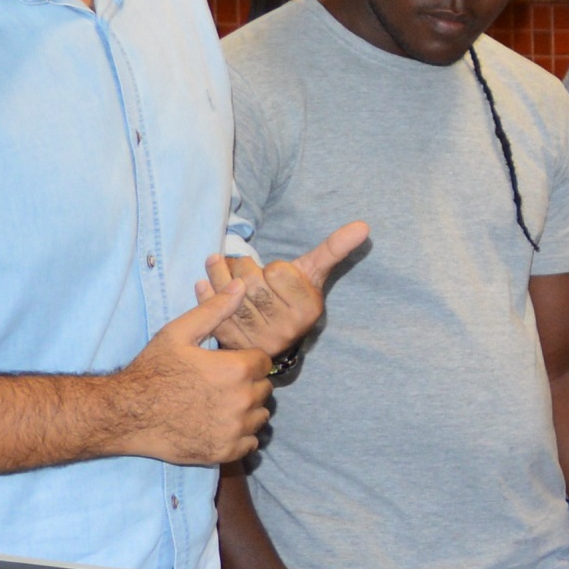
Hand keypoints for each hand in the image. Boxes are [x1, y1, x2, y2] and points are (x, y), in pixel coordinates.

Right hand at [112, 283, 276, 466]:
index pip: (263, 361)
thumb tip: (241, 285)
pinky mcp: (226, 452)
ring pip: (260, 416)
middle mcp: (242, 401)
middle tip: (219, 385)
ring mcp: (235, 429)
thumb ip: (215, 310)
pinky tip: (218, 426)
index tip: (225, 364)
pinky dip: (240, 436)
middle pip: (264, 389)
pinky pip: (251, 443)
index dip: (245, 360)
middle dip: (247, 384)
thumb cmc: (151, 371)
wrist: (126, 414)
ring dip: (247, 410)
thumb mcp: (179, 332)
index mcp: (236, 369)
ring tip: (218, 405)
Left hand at [199, 221, 368, 356]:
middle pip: (251, 281)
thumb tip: (364, 225)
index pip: (278, 271)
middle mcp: (284, 329)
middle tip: (242, 266)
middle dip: (242, 266)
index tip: (275, 273)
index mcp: (307, 310)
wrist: (271, 335)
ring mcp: (256, 339)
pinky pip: (212, 309)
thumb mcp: (313, 273)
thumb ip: (334, 248)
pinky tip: (206, 282)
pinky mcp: (232, 343)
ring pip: (228, 293)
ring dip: (219, 273)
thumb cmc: (291, 296)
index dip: (273, 266)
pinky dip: (205, 291)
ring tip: (219, 265)